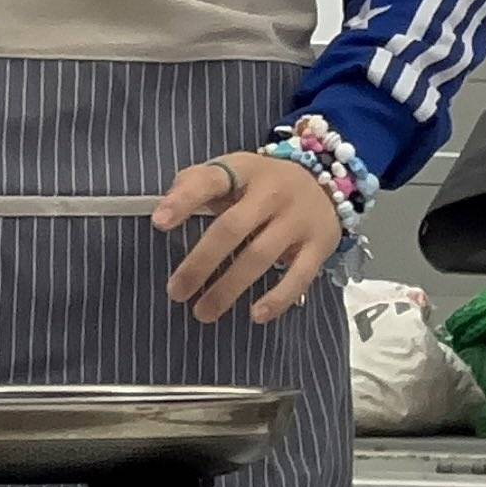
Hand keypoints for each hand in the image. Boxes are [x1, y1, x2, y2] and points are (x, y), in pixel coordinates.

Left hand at [156, 153, 338, 323]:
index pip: (211, 180)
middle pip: (232, 228)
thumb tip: (164, 211)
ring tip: (203, 313)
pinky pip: (300, 275)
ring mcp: (299, 218)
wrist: (327, 183)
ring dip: (228, 288)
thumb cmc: (262, 185)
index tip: (159, 224)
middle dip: (200, 263)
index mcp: (245, 170)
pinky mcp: (320, 244)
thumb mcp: (233, 172)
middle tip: (176, 292)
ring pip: (260, 255)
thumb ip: (197, 184)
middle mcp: (274, 191)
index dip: (184, 200)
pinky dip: (278, 298)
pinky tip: (256, 315)